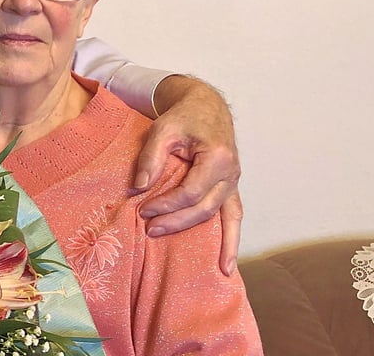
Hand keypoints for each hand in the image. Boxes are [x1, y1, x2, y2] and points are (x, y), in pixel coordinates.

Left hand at [133, 76, 242, 275]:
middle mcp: (232, 172)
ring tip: (207, 268)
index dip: (165, 204)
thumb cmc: (184, 117)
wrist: (205, 106)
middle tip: (150, 229)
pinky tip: (227, 263)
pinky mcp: (231, 188)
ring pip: (223, 217)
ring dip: (212, 242)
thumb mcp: (162, 129)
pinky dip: (232, 240)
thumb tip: (138, 188)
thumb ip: (151, 158)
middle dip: (176, 222)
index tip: (142, 209)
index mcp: (218, 157)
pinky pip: (235, 217)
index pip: (190, 191)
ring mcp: (234, 182)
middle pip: (205, 208)